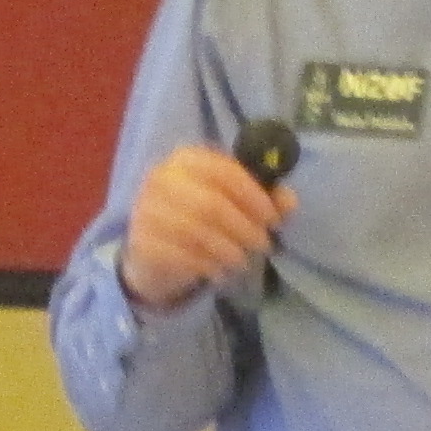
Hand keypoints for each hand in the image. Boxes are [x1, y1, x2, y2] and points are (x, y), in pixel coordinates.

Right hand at [119, 143, 294, 308]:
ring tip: (243, 260)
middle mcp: (161, 179)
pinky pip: (182, 256)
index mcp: (186, 159)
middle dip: (244, 227)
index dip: (253, 195)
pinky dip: (208, 265)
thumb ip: (264, 198)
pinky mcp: (142, 242)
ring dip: (229, 249)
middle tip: (263, 244)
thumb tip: (289, 201)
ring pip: (196, 232)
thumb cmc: (200, 217)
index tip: (273, 219)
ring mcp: (147, 211)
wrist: (153, 248)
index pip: (223, 171)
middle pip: (211, 204)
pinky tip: (220, 270)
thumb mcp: (233, 202)